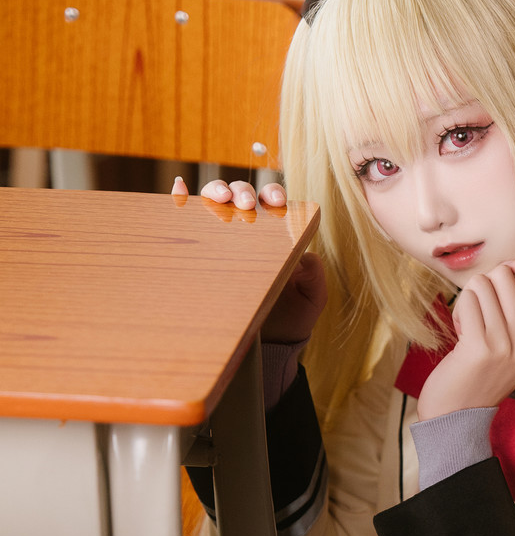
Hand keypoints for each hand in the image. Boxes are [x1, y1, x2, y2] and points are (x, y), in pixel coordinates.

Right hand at [172, 176, 326, 344]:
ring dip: (215, 191)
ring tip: (221, 199)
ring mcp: (222, 239)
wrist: (265, 344)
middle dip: (242, 191)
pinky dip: (181, 200)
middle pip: (241, 195)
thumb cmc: (290, 318)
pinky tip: (179, 191)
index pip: (272, 203)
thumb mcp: (311, 300)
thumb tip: (309, 257)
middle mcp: (248, 230)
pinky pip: (188, 221)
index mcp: (276, 234)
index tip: (276, 203)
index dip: (272, 195)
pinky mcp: (200, 252)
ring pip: (215, 202)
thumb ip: (315, 278)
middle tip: (246, 204)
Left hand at [417, 259, 514, 421]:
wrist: (455, 415)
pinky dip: (459, 309)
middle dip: (486, 282)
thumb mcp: (512, 351)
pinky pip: (467, 301)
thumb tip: (510, 270)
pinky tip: (459, 330)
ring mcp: (504, 347)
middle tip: (478, 306)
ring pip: (483, 285)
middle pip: (508, 278)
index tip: (510, 270)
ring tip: (468, 323)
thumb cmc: (477, 376)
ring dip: (469, 298)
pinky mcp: (479, 348)